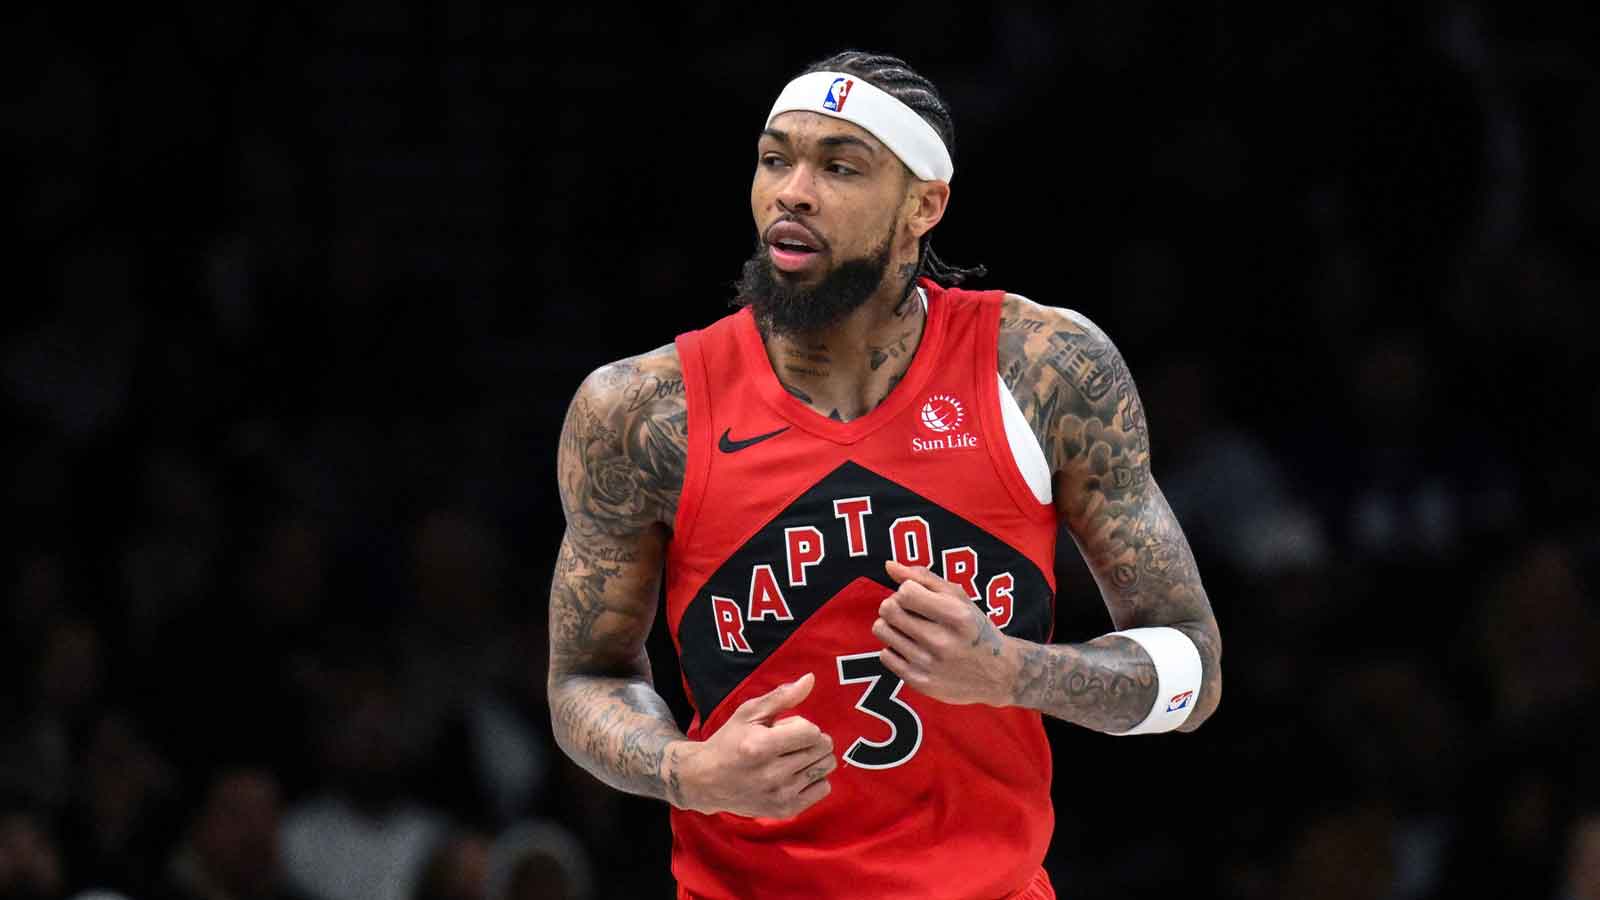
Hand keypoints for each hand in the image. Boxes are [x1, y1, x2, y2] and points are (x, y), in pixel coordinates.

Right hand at [668, 672, 835, 818]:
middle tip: (792, 742)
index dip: (804, 725)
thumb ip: (781, 696)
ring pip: (825, 768)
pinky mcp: (786, 810)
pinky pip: (823, 789)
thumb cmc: (728, 742)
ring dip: (815, 758)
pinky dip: (815, 778)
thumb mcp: (748, 713)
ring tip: (794, 757)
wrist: (706, 781)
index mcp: (761, 746)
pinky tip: (796, 774)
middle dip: (812, 740)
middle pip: (822, 749)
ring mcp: (780, 794)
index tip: (788, 729)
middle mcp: (772, 773)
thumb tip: (810, 679)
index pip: (812, 732)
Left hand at [874, 559, 1015, 706]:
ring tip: (909, 629)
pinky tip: (913, 649)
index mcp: (956, 615)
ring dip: (891, 625)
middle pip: (888, 610)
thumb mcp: (959, 598)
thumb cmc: (975, 628)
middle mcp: (942, 642)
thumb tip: (889, 566)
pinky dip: (894, 649)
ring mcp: (929, 665)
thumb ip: (924, 578)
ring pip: (882, 630)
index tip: (917, 596)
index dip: (907, 590)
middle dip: (894, 605)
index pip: (905, 591)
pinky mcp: (919, 683)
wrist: (998, 674)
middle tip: (909, 611)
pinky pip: (884, 655)